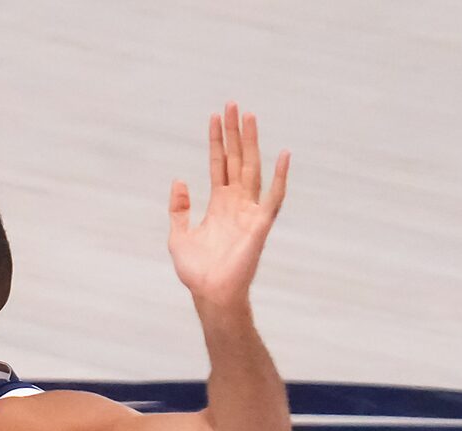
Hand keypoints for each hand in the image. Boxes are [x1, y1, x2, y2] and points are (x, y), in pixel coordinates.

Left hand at [167, 103, 288, 310]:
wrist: (211, 295)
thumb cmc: (197, 272)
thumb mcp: (178, 236)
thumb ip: (178, 208)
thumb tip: (180, 180)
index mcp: (219, 204)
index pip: (218, 164)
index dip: (216, 141)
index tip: (215, 116)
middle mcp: (236, 203)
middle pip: (237, 159)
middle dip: (234, 133)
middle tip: (233, 104)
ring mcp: (250, 211)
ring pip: (252, 169)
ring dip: (252, 143)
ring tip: (249, 116)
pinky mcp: (260, 224)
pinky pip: (273, 197)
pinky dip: (280, 177)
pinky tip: (283, 155)